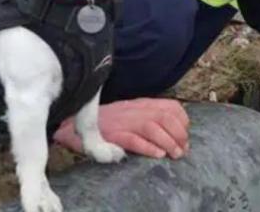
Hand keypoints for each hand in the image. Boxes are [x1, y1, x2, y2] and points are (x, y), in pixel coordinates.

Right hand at [54, 98, 188, 158]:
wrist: (74, 124)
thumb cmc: (105, 123)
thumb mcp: (130, 115)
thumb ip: (148, 118)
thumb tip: (172, 134)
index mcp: (140, 104)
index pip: (170, 106)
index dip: (183, 121)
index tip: (185, 136)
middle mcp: (133, 110)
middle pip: (165, 116)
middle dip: (179, 134)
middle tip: (182, 150)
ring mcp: (123, 121)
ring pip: (152, 126)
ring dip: (168, 142)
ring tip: (174, 155)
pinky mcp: (112, 134)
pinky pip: (133, 139)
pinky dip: (148, 147)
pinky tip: (158, 155)